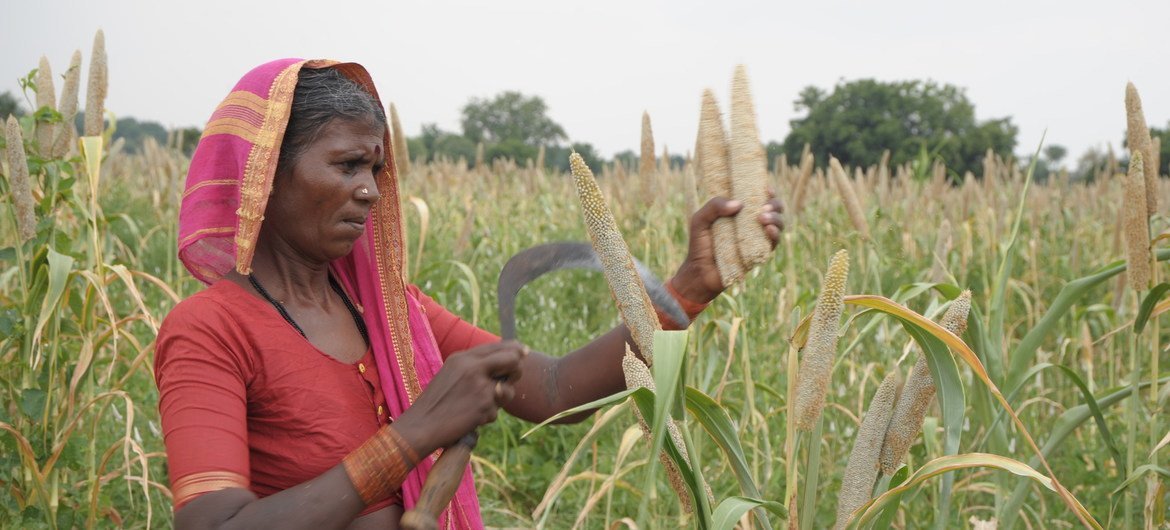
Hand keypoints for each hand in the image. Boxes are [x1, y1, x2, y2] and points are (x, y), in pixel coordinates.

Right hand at [393, 341, 526, 455]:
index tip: (522, 352)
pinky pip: (497, 411)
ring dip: (500, 401)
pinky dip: (487, 417)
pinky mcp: (483, 405)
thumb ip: (474, 366)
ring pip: (508, 389)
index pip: (497, 346)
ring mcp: (479, 386)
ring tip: (479, 406)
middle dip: (517, 370)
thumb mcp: (451, 374)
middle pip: (513, 359)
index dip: (514, 349)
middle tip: (509, 381)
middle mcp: (472, 367)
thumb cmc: (436, 402)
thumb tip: (508, 360)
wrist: (421, 425)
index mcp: (462, 357)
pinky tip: (469, 418)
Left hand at [673, 191, 784, 302]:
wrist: (699, 272)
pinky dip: (775, 234)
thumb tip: (739, 204)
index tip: (766, 188)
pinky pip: (774, 242)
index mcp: (740, 212)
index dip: (767, 191)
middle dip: (774, 204)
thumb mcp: (700, 220)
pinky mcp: (759, 253)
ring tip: (762, 219)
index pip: (759, 197)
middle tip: (764, 207)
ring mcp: (757, 238)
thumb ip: (714, 206)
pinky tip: (768, 230)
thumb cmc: (699, 245)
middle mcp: (751, 223)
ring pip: (778, 224)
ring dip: (776, 218)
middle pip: (774, 209)